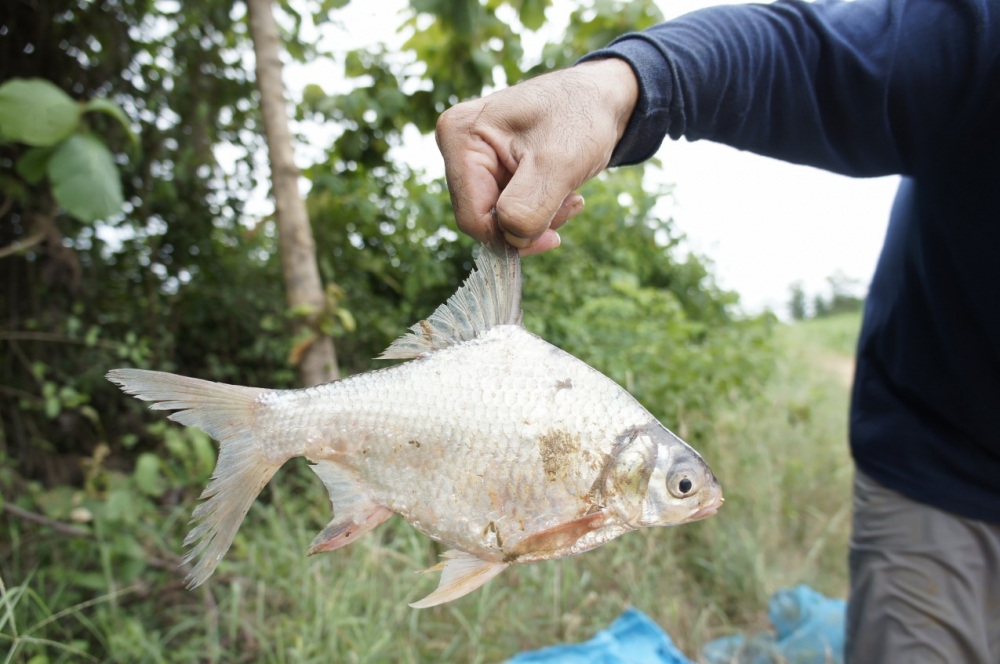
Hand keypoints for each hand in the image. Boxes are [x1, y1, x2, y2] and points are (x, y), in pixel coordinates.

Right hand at [435, 59, 638, 254]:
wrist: (601, 95)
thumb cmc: (581, 115)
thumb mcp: (559, 162)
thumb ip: (528, 206)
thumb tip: (512, 240)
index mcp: (460, 136)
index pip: (471, 216)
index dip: (509, 236)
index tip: (553, 235)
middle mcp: (459, 146)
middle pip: (483, 219)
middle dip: (528, 223)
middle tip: (569, 204)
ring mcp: (476, 157)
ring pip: (498, 219)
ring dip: (538, 218)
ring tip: (570, 195)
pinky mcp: (494, 167)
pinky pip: (509, 208)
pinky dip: (539, 210)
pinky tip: (563, 192)